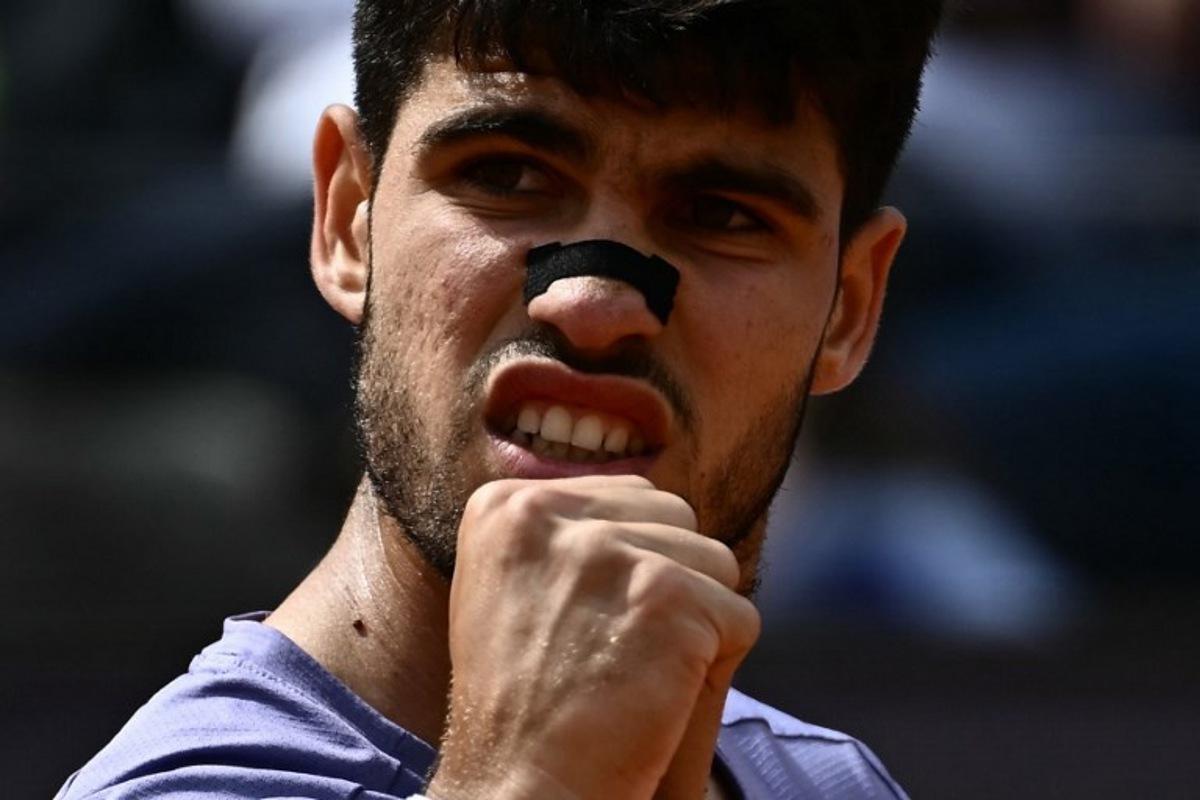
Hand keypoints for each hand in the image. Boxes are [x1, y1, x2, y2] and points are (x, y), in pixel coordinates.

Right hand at [426, 475, 759, 799]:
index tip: (588, 623)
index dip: (633, 562)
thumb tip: (649, 499)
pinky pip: (740, 617)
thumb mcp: (512, 587)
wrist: (519, 790)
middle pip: (674, 516)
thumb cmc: (523, 706)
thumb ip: (570, 531)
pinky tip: (658, 694)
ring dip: (695, 621)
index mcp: (503, 506)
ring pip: (715, 561)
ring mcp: (606, 551)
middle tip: (615, 650)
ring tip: (633, 671)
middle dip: (669, 581)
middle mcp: (546, 512)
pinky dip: (716, 664)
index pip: (627, 494)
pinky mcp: (665, 595)